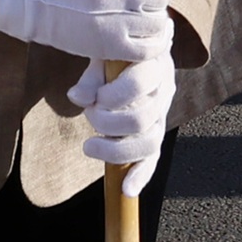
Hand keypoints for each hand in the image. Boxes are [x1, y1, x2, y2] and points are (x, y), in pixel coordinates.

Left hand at [69, 44, 175, 195]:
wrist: (136, 51)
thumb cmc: (117, 51)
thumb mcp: (103, 54)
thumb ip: (91, 76)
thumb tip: (76, 97)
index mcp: (155, 64)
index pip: (140, 85)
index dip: (113, 96)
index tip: (95, 97)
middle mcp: (164, 90)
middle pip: (141, 119)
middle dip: (107, 123)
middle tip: (89, 115)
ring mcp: (162, 114)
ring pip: (149, 142)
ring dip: (115, 149)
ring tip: (91, 145)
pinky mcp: (156, 132)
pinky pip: (153, 157)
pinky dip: (141, 175)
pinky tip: (128, 190)